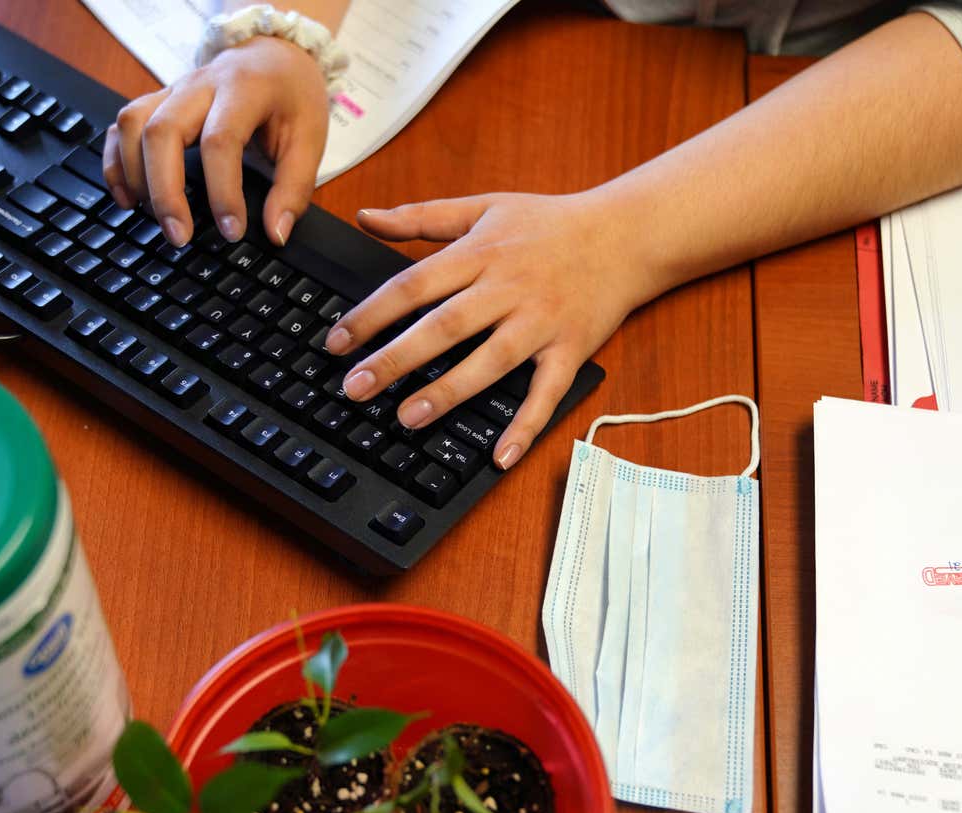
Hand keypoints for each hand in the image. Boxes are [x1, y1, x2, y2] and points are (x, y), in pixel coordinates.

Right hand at [103, 36, 328, 247]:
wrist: (274, 55)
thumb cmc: (290, 96)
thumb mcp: (311, 139)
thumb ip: (294, 189)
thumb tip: (276, 234)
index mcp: (244, 89)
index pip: (221, 141)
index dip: (223, 191)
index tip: (231, 231)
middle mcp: (201, 84)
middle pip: (162, 130)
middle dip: (165, 190)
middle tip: (179, 235)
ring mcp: (173, 90)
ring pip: (133, 124)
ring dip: (135, 175)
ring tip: (152, 217)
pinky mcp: (157, 101)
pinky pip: (122, 125)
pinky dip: (116, 161)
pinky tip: (127, 197)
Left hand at [329, 191, 659, 468]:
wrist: (625, 233)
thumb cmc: (550, 223)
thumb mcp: (482, 207)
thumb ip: (421, 217)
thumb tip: (365, 218)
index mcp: (480, 253)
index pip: (414, 285)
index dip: (372, 315)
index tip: (336, 342)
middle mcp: (507, 287)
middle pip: (444, 326)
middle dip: (396, 359)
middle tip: (355, 387)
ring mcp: (540, 321)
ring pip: (490, 360)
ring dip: (449, 391)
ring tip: (408, 417)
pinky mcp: (570, 349)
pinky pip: (546, 392)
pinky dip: (526, 425)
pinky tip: (501, 456)